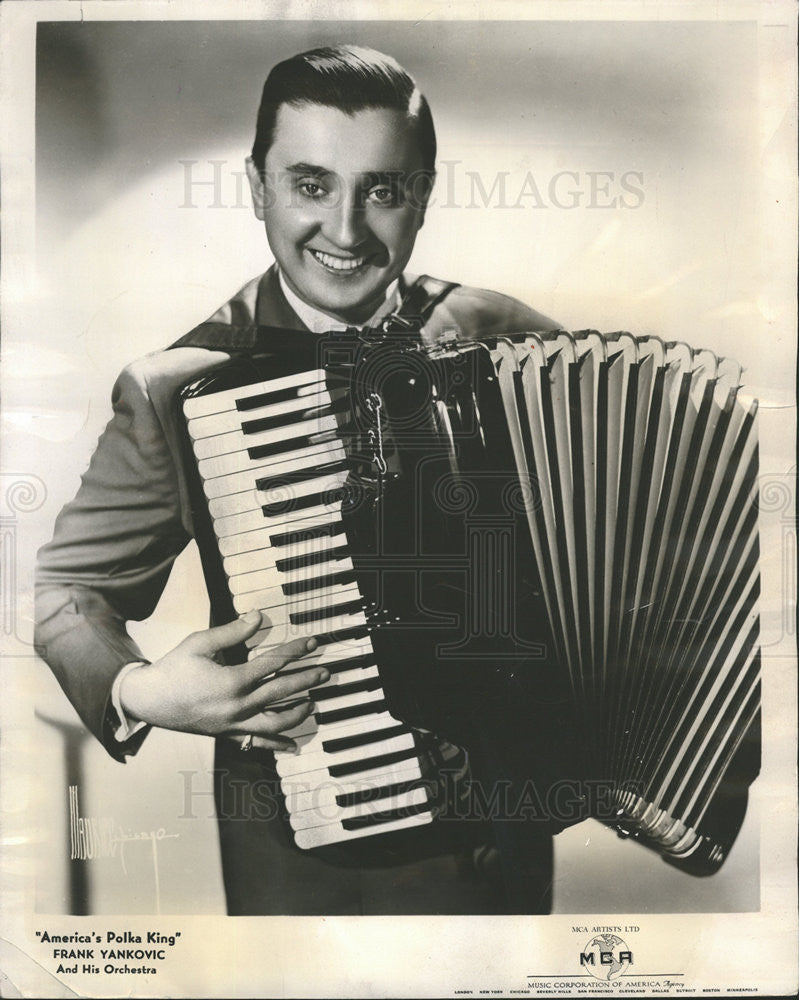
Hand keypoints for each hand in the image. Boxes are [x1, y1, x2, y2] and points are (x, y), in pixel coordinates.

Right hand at [119, 610, 328, 750]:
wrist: (149, 701)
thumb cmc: (173, 669)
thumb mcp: (200, 643)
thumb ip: (232, 632)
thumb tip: (257, 617)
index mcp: (233, 681)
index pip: (274, 663)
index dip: (296, 651)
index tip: (312, 643)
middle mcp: (237, 706)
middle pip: (282, 693)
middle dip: (307, 681)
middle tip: (325, 672)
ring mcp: (233, 724)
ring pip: (275, 724)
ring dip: (298, 714)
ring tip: (312, 704)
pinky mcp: (227, 735)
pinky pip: (257, 744)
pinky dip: (277, 745)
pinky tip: (293, 745)